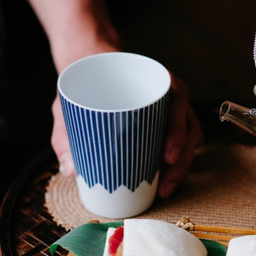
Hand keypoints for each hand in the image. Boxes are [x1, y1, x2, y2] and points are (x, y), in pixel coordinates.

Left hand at [51, 70, 202, 199]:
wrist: (92, 67)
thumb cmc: (85, 83)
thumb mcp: (68, 103)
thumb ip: (64, 133)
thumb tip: (69, 170)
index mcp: (153, 80)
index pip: (178, 103)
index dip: (178, 131)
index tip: (168, 157)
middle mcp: (169, 94)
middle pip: (190, 128)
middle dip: (182, 161)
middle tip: (165, 185)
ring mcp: (173, 109)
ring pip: (191, 138)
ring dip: (182, 166)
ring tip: (165, 188)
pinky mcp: (169, 123)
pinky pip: (184, 142)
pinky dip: (179, 162)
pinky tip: (166, 180)